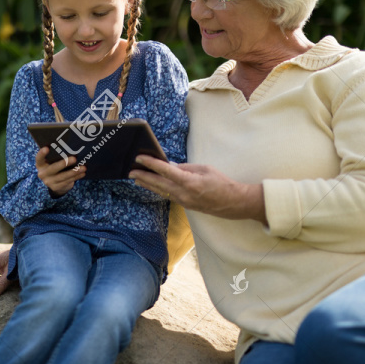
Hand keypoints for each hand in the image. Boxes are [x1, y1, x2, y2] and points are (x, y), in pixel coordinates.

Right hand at [36, 146, 84, 195]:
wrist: (54, 184)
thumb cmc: (55, 167)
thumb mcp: (52, 162)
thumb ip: (56, 156)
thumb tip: (71, 147)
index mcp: (40, 165)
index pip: (39, 158)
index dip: (42, 153)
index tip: (47, 147)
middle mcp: (42, 173)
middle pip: (53, 168)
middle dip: (64, 163)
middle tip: (74, 158)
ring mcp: (49, 182)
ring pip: (63, 176)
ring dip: (74, 172)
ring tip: (83, 167)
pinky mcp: (56, 187)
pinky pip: (67, 181)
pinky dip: (76, 177)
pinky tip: (82, 173)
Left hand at [128, 155, 266, 222]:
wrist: (233, 203)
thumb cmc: (222, 183)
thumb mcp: (205, 169)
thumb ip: (186, 168)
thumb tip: (170, 167)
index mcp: (190, 182)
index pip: (166, 171)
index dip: (151, 164)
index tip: (140, 158)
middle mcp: (184, 194)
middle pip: (159, 184)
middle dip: (143, 177)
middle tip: (130, 171)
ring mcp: (184, 201)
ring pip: (161, 191)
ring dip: (148, 184)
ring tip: (136, 178)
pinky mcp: (185, 205)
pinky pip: (168, 195)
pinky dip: (158, 189)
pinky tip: (152, 185)